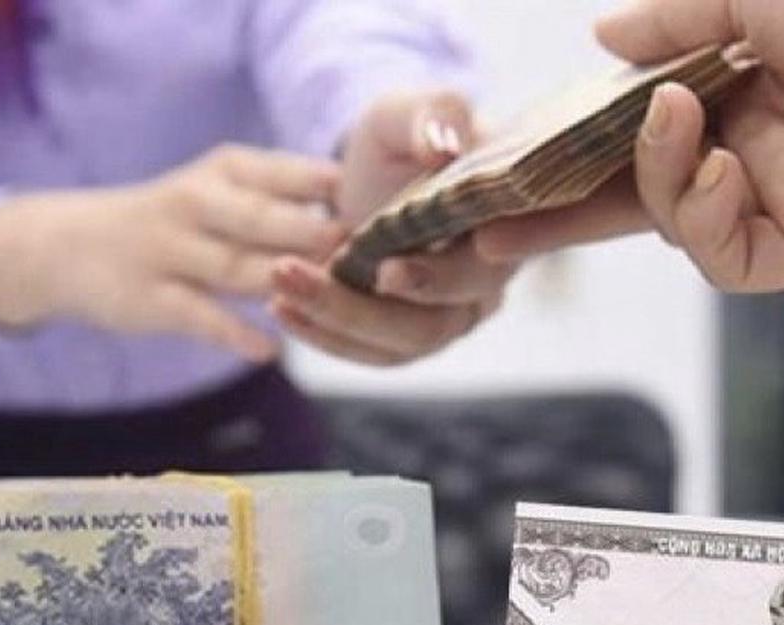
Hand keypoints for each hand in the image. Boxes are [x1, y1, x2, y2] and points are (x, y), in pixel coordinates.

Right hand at [0, 144, 345, 360]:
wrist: (67, 247)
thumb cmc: (175, 222)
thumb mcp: (223, 192)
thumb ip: (286, 204)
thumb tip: (370, 224)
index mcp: (228, 169)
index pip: (295, 175)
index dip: (343, 199)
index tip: (390, 224)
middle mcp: (198, 201)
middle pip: (269, 221)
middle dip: (320, 242)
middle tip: (369, 267)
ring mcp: (171, 250)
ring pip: (241, 269)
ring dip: (289, 288)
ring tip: (332, 306)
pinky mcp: (151, 298)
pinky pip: (202, 316)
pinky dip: (237, 334)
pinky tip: (269, 350)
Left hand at [270, 91, 516, 366]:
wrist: (386, 170)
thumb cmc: (408, 134)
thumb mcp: (411, 111)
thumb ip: (432, 116)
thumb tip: (442, 145)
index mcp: (505, 231)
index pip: (484, 271)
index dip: (440, 278)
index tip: (386, 270)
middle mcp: (488, 287)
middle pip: (437, 323)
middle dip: (362, 307)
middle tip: (295, 273)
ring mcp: (452, 318)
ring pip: (402, 345)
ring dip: (334, 322)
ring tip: (278, 289)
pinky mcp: (412, 337)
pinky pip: (373, 353)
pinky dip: (325, 335)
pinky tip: (281, 308)